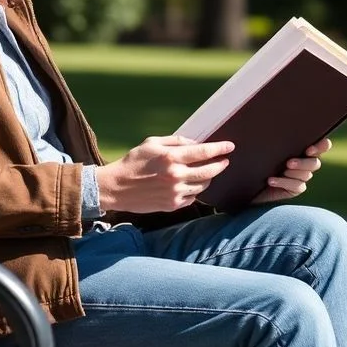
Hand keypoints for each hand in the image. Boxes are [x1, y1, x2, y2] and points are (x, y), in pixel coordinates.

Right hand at [95, 135, 233, 212]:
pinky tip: (191, 184)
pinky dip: (195, 190)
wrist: (116, 188)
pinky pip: (192, 198)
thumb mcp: (151, 143)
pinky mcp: (172, 205)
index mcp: (171, 158)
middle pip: (209, 171)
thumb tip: (195, 143)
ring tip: (207, 172)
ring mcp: (175, 193)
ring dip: (209, 178)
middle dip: (220, 164)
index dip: (219, 148)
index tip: (230, 146)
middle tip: (224, 160)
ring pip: (203, 186)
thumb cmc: (133, 162)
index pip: (203, 152)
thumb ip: (175, 142)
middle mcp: (175, 176)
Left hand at [250, 138, 331, 204]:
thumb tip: (258, 128)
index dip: (321, 146)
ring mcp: (300, 177)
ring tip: (282, 170)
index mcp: (301, 147)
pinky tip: (271, 180)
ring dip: (294, 172)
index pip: (321, 145)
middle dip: (304, 162)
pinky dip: (285, 182)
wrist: (246, 181)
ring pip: (306, 174)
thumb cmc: (253, 159)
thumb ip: (264, 139)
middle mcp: (304, 162)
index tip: (310, 148)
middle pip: (315, 163)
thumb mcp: (261, 147)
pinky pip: (297, 186)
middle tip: (289, 163)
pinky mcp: (294, 189)